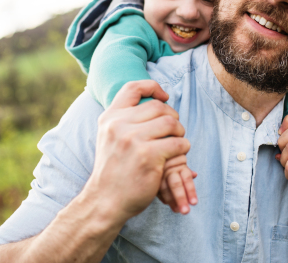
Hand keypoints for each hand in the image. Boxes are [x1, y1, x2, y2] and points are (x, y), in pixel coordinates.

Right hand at [83, 80, 191, 223]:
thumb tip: (156, 100)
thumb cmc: (113, 170)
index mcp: (110, 117)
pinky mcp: (148, 156)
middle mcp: (119, 124)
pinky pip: (178, 143)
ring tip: (178, 142)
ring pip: (171, 123)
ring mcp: (133, 139)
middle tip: (174, 130)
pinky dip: (183, 148)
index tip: (164, 97)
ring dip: (180, 132)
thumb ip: (125, 120)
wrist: (104, 201)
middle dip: (172, 117)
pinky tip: (177, 156)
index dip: (153, 87)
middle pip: (158, 106)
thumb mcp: (110, 137)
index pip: (133, 87)